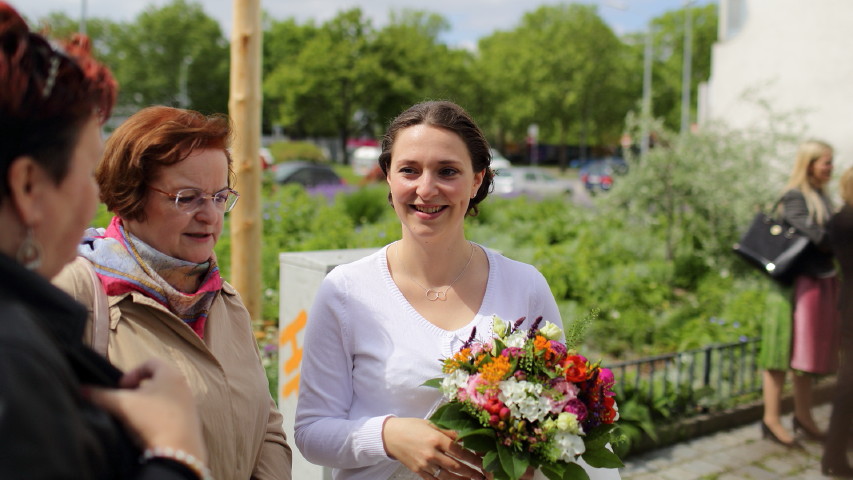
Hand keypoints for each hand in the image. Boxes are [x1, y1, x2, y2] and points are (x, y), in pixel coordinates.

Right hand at [86, 358, 205, 461]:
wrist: (178, 451)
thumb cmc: (152, 419)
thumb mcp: (122, 405)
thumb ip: (101, 395)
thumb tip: (82, 389)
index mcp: (171, 374)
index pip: (150, 362)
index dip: (132, 372)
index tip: (121, 387)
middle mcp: (183, 385)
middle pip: (156, 380)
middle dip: (137, 389)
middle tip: (125, 402)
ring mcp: (189, 403)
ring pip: (163, 396)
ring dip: (146, 403)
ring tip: (134, 417)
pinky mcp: (189, 420)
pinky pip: (170, 411)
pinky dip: (156, 415)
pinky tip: (146, 428)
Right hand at [382, 417, 486, 479]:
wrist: (390, 436)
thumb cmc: (413, 426)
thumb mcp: (431, 423)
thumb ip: (448, 431)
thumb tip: (467, 436)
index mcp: (436, 438)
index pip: (460, 451)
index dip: (474, 458)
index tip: (485, 461)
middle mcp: (431, 453)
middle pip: (456, 466)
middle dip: (472, 472)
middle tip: (484, 475)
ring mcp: (424, 464)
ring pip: (447, 476)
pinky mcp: (418, 472)